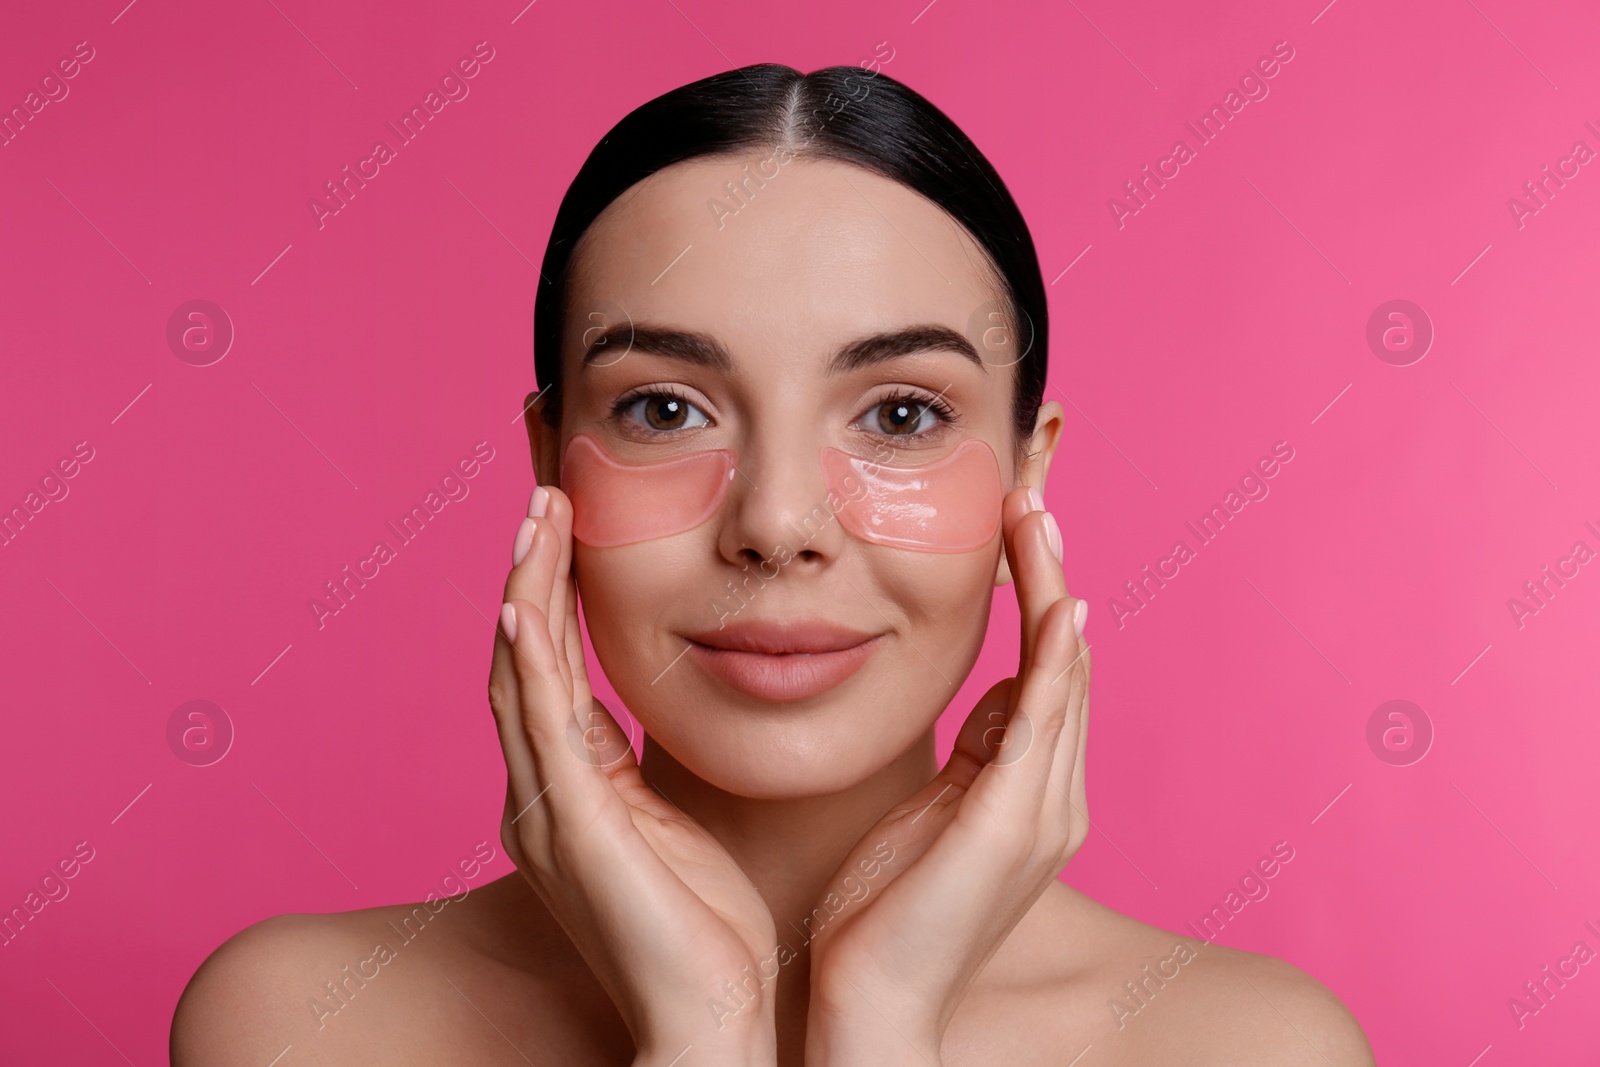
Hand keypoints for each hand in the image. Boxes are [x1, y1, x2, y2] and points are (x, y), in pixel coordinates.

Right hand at [489, 485, 779, 1065]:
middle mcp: (541, 794)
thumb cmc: (706, 928)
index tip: (564, 524)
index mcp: (570, 791)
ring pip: (520, 676)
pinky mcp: (570, 825)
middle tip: (543, 497)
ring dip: (524, 592)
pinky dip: (528, 661)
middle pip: (519, 658)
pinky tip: (522, 605)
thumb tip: (658, 703)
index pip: (547, 671)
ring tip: (536, 519)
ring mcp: (546, 809)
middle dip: (528, 574)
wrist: (710, 1016)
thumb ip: (649, 763)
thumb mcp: (674, 820)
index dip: (548, 596)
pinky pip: (541, 725)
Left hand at [801, 487, 1090, 1064]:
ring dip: (1053, 589)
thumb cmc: (882, 912)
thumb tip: (995, 691)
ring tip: (1035, 515)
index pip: (1048, 674)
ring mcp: (1042, 812)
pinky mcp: (1012, 825)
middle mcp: (1055, 797)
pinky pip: (1045, 721)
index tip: (1015, 527)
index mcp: (1032, 794)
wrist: (869, 1004)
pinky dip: (1055, 659)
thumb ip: (973, 755)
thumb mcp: (931, 812)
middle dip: (1051, 573)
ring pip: (1064, 676)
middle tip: (1030, 494)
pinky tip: (1056, 604)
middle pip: (1067, 661)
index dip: (1039, 597)